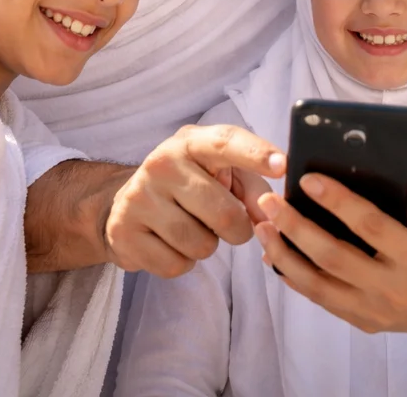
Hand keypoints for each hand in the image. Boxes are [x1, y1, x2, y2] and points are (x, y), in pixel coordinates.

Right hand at [105, 124, 284, 276]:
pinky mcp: (123, 233)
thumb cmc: (190, 185)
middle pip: (224, 213)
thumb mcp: (222, 174)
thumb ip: (254, 189)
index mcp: (191, 143)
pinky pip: (176, 265)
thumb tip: (271, 215)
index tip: (283, 165)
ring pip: (201, 245)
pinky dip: (182, 261)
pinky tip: (170, 243)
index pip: (226, 142)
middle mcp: (161, 164)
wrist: (127, 205)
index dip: (256, 153)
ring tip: (192, 227)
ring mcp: (138, 198)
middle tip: (228, 222)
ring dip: (207, 245)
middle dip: (237, 228)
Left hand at [254, 174, 406, 347]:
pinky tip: (277, 255)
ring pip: (319, 285)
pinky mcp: (367, 322)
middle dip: (296, 227)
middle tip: (269, 201)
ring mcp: (378, 311)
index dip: (338, 201)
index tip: (308, 178)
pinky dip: (295, 279)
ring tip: (262, 227)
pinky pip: (323, 300)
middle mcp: (394, 289)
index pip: (371, 226)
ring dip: (285, 255)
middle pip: (334, 257)